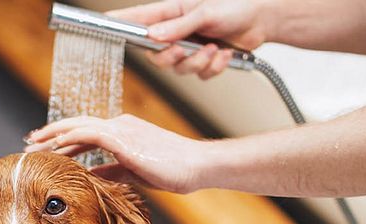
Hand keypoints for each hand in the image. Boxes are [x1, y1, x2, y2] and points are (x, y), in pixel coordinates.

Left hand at [23, 114, 209, 193]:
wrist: (197, 166)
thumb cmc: (173, 170)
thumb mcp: (135, 172)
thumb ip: (112, 170)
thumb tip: (91, 174)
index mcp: (123, 132)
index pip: (85, 132)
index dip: (63, 138)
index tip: (43, 147)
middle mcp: (120, 125)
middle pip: (76, 125)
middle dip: (50, 133)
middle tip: (29, 142)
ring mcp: (122, 130)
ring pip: (79, 126)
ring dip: (54, 134)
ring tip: (34, 143)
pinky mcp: (125, 139)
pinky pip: (92, 134)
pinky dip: (72, 137)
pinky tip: (56, 145)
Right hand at [109, 0, 272, 78]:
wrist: (262, 19)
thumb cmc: (235, 6)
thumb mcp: (205, 12)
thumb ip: (178, 26)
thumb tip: (153, 37)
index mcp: (170, 13)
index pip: (137, 20)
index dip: (118, 23)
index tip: (102, 24)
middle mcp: (175, 32)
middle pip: (155, 56)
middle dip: (171, 58)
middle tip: (184, 49)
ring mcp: (188, 48)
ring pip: (178, 69)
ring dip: (198, 62)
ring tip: (214, 48)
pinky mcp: (203, 61)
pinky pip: (199, 75)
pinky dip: (214, 66)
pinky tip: (224, 53)